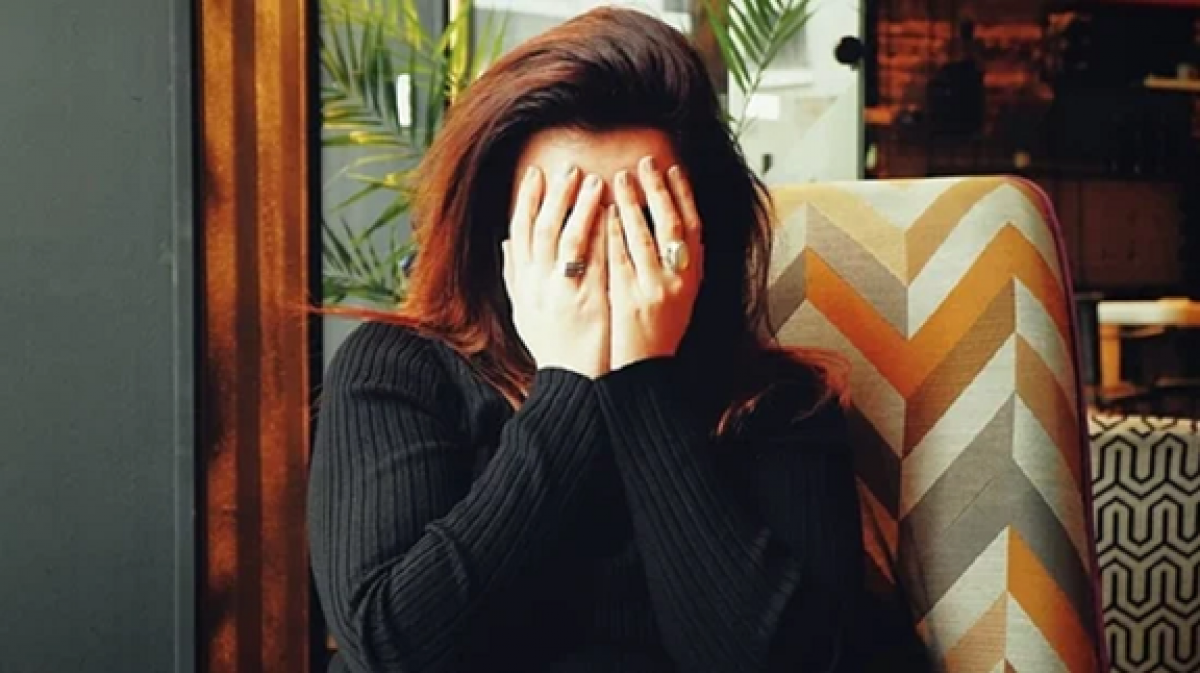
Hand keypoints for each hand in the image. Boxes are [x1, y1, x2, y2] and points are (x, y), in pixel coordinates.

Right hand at [503, 164, 609, 377]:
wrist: (572, 383)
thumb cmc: (554, 348)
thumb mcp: (524, 312)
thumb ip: (515, 277)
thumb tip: (506, 245)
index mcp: (523, 285)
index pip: (519, 233)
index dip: (527, 201)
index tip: (535, 175)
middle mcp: (537, 285)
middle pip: (541, 228)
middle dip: (554, 195)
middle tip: (567, 168)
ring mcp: (562, 292)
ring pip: (567, 237)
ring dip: (579, 206)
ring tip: (594, 180)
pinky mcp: (588, 300)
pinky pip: (593, 258)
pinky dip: (600, 232)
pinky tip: (612, 212)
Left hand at [607, 157, 703, 370]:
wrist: (645, 373)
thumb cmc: (658, 335)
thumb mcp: (680, 298)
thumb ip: (679, 266)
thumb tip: (676, 230)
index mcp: (693, 277)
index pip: (694, 225)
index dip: (684, 194)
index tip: (672, 169)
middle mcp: (679, 279)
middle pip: (673, 223)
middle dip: (658, 189)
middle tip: (644, 163)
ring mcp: (655, 287)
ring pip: (646, 235)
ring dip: (634, 202)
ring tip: (620, 178)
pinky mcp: (630, 297)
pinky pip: (621, 256)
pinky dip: (615, 231)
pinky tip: (606, 212)